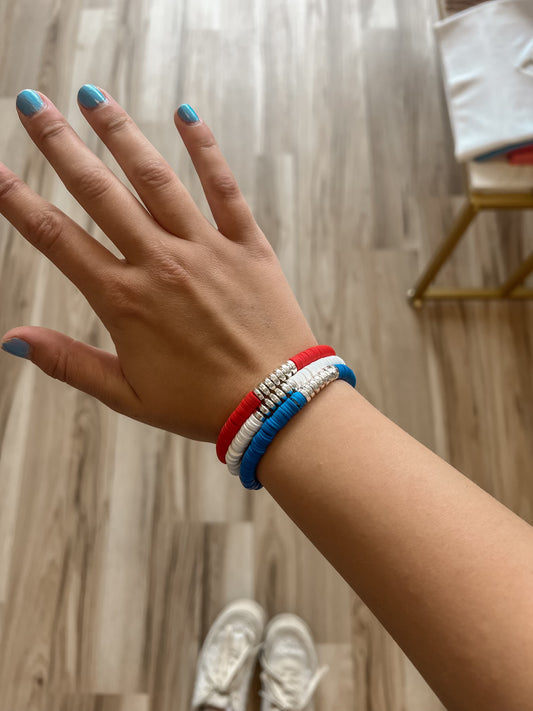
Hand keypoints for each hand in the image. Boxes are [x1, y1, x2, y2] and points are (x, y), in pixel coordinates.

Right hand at [0, 86, 316, 441]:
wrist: (275, 404)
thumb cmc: (201, 404)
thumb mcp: (127, 394)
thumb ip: (69, 362)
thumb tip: (12, 341)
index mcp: (124, 300)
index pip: (56, 239)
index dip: (18, 201)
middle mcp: (160, 263)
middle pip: (99, 193)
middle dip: (60, 144)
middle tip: (32, 103)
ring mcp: (205, 249)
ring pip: (155, 179)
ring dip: (120, 134)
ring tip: (91, 96)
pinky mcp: (246, 245)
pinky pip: (223, 188)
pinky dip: (205, 149)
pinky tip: (185, 114)